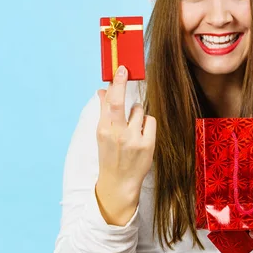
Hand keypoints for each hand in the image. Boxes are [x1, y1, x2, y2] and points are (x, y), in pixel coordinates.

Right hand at [95, 65, 156, 225]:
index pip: (107, 103)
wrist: (119, 183)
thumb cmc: (110, 155)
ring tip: (131, 127)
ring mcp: (133, 139)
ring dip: (136, 113)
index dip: (114, 85)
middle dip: (121, 84)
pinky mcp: (147, 144)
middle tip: (124, 70)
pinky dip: (146, 123)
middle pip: (119, 102)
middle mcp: (117, 134)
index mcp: (103, 130)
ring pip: (138, 110)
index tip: (119, 71)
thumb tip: (102, 91)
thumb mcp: (102, 135)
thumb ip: (103, 112)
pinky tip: (141, 133)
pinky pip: (150, 120)